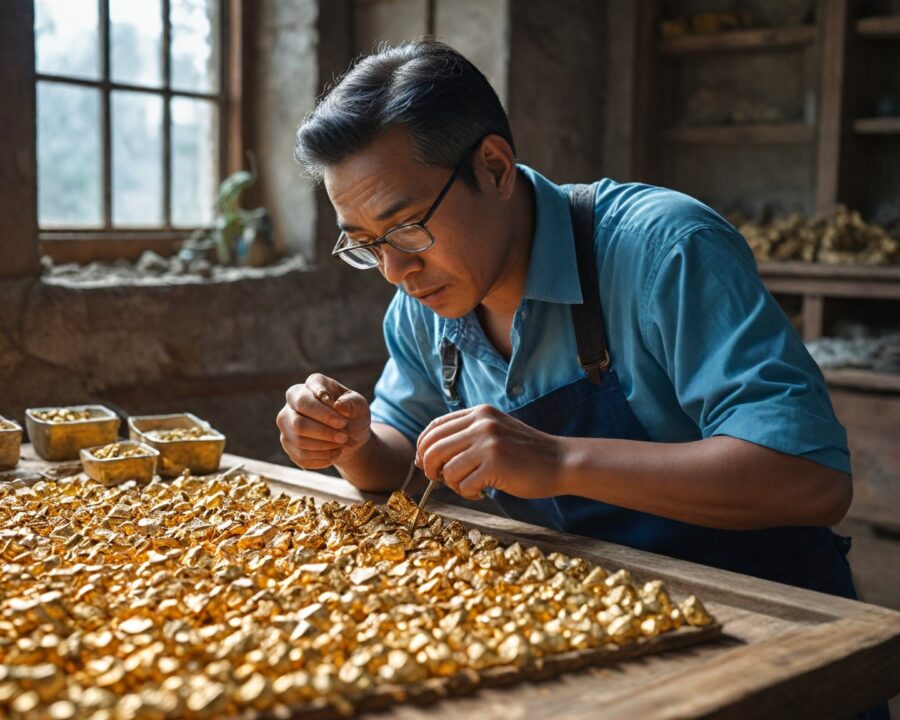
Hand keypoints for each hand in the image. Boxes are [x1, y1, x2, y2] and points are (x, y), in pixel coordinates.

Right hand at [276, 373, 370, 469]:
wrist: (349, 435)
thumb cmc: (352, 414)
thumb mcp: (360, 406)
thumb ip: (352, 403)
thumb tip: (339, 406)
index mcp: (310, 385)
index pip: (305, 398)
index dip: (321, 412)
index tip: (341, 421)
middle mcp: (292, 402)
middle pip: (299, 423)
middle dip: (324, 433)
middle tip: (344, 437)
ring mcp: (287, 423)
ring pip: (298, 440)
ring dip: (324, 446)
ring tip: (342, 444)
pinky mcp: (288, 443)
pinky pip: (300, 456)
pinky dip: (321, 458)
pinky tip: (335, 454)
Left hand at [415, 404, 564, 499]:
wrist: (560, 462)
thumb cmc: (525, 453)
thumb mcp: (494, 431)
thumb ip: (465, 436)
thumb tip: (424, 456)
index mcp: (479, 413)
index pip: (434, 428)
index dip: (424, 448)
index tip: (425, 463)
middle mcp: (481, 423)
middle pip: (433, 448)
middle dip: (430, 469)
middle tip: (439, 480)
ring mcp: (488, 443)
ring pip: (446, 470)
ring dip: (453, 484)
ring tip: (470, 486)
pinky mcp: (494, 464)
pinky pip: (463, 485)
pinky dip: (468, 493)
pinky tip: (482, 492)